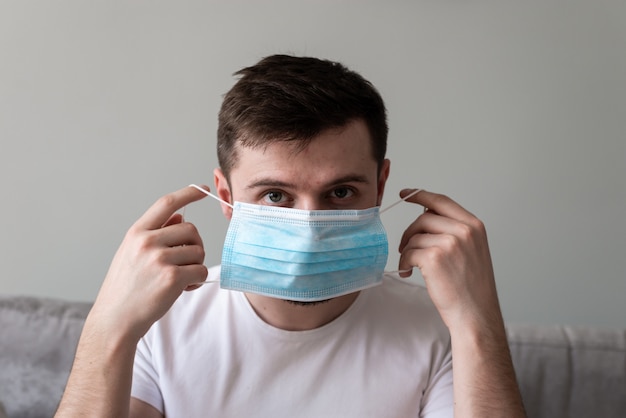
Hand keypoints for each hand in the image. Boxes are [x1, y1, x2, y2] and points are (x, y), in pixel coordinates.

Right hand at [89, 185, 209, 342]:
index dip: (187, 193)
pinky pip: (201, 271)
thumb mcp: (132, 254)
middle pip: (191, 230)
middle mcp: (147, 242)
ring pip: (198, 252)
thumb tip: (181, 217)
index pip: (167, 203)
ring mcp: (159, 259)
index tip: (202, 189)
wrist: (115, 320)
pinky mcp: (171, 278)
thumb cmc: (126, 288)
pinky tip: (183, 289)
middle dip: (195, 246)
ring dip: (195, 266)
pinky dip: (197, 281)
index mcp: (136, 233)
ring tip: (178, 279)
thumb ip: (156, 234)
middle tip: (185, 263)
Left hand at [397, 189, 500, 331]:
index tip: (406, 194)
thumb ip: (454, 231)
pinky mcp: (434, 258)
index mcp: (474, 226)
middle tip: (405, 247)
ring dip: (407, 251)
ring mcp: (449, 243)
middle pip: (424, 218)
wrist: (476, 315)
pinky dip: (404, 263)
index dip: (421, 195)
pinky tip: (408, 272)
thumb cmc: (471, 288)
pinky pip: (408, 252)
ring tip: (410, 265)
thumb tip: (426, 217)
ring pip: (414, 236)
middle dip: (410, 232)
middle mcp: (464, 231)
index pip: (442, 202)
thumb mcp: (472, 251)